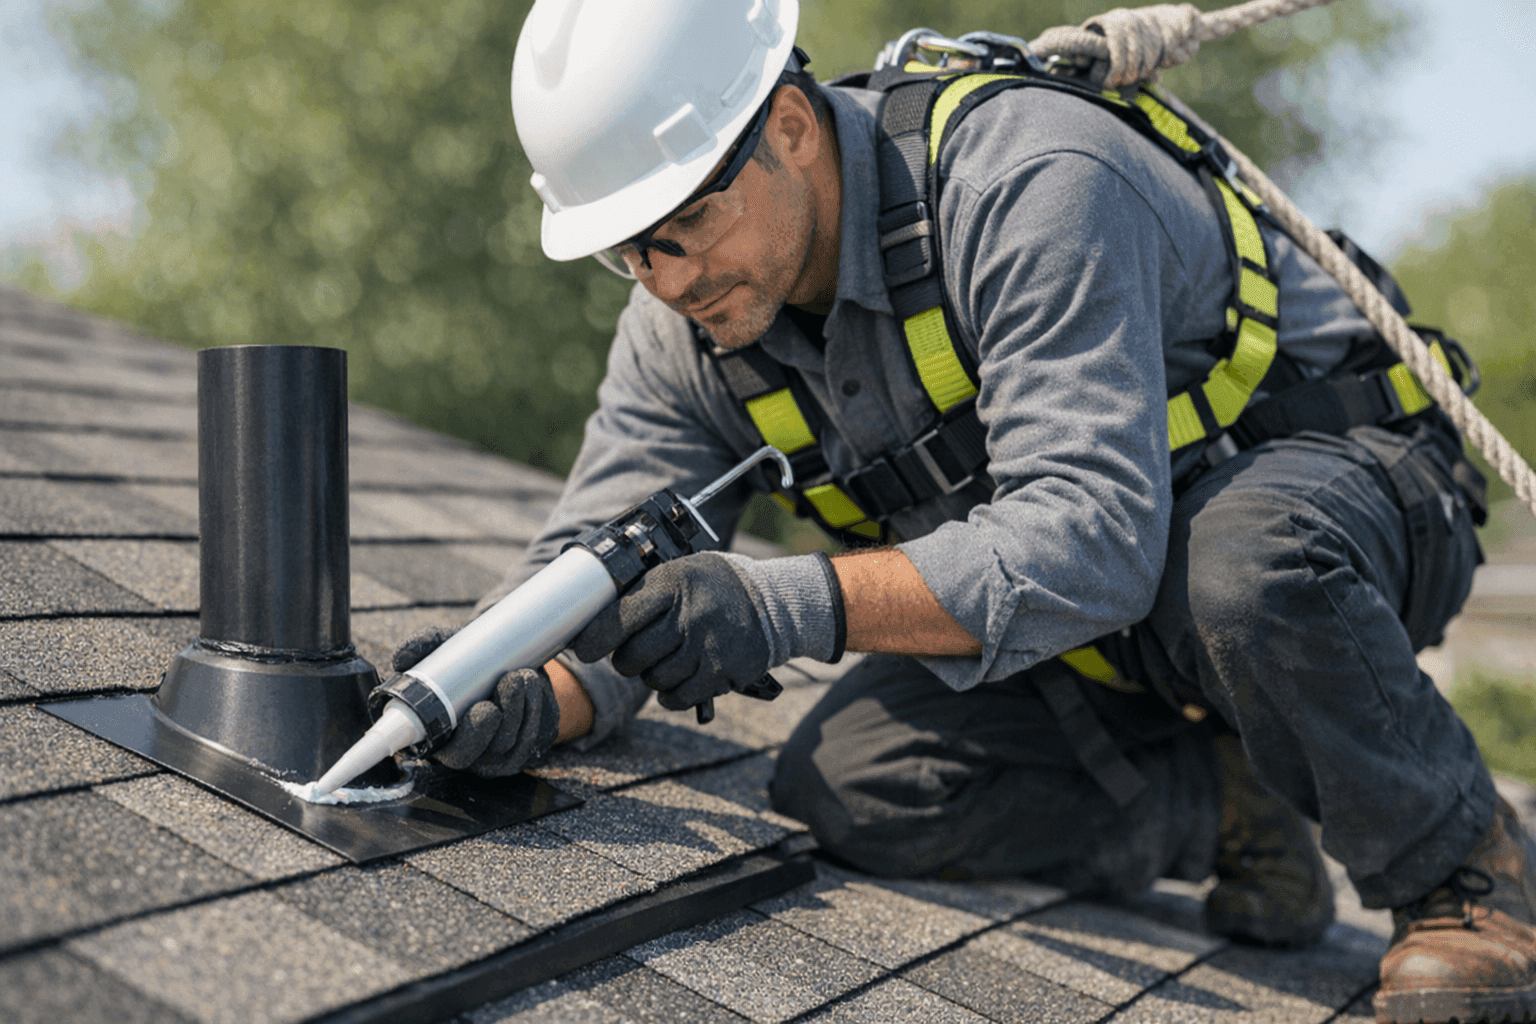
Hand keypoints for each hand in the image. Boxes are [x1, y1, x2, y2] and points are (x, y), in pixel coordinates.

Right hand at [390, 625, 559, 776]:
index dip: (470, 737)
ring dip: (522, 705)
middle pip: (482, 752)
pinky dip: (537, 708)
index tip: (484, 708)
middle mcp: (467, 749)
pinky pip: (535, 735)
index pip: (452, 753)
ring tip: (523, 675)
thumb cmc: (471, 658)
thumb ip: (423, 647)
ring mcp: (498, 752)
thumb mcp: (449, 645)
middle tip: (508, 685)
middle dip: (499, 722)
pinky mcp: (526, 745)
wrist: (509, 657)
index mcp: (438, 733)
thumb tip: (400, 658)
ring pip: (512, 742)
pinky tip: (534, 687)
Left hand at [571, 552, 771, 711]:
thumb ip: (642, 594)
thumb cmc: (713, 588)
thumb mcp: (679, 573)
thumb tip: (592, 622)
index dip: (595, 638)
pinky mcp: (722, 673)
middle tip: (633, 653)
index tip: (584, 648)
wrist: (772, 604)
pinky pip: (678, 697)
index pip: (619, 618)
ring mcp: (707, 646)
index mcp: (672, 583)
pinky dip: (671, 694)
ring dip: (652, 675)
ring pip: (654, 679)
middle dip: (626, 659)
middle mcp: (690, 615)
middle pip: (633, 656)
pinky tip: (677, 680)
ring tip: (666, 660)